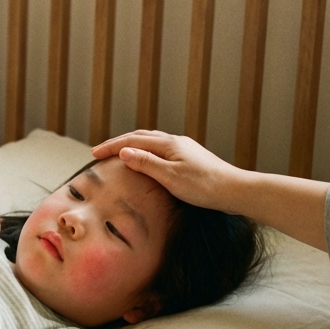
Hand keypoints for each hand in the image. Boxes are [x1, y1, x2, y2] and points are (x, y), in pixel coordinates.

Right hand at [93, 129, 329, 248]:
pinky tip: (146, 162)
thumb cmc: (204, 187)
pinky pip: (160, 149)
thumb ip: (146, 163)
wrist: (236, 191)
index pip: (132, 141)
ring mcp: (184, 149)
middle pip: (141, 137)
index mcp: (168, 144)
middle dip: (119, 143)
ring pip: (152, 142)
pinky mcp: (190, 158)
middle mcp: (176, 142)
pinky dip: (145, 152)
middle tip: (101, 152)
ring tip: (119, 154)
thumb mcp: (170, 177)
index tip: (94, 154)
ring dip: (132, 145)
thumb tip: (123, 152)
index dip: (111, 147)